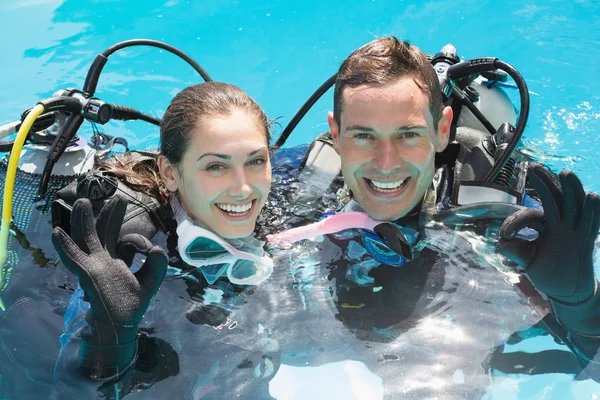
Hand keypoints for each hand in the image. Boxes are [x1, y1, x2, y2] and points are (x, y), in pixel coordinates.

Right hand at [52, 196, 167, 344]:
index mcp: (116, 260)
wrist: (119, 327)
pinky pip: (73, 258)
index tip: (149, 249)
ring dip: (82, 221)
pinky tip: (58, 232)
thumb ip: (157, 265)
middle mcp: (103, 260)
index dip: (138, 240)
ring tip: (81, 202)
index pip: (125, 240)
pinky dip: (65, 246)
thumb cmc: (131, 305)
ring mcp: (93, 266)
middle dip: (108, 215)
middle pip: (102, 232)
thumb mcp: (150, 282)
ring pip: (85, 239)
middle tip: (116, 198)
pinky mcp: (87, 275)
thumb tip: (155, 248)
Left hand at [496, 163, 599, 304]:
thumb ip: (514, 251)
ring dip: (570, 188)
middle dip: (545, 182)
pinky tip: (593, 196)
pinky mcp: (584, 243)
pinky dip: (593, 211)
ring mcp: (574, 233)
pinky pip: (591, 224)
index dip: (516, 221)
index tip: (504, 236)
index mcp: (546, 226)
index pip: (532, 215)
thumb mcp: (526, 260)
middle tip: (534, 166)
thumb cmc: (546, 272)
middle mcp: (561, 225)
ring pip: (574, 205)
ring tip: (564, 172)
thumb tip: (500, 244)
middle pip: (555, 198)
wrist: (566, 292)